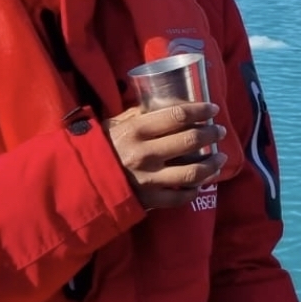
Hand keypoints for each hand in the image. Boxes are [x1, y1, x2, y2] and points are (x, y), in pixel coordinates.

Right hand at [104, 102, 225, 209]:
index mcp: (137, 130)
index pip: (178, 116)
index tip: (213, 108)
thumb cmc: (100, 147)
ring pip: (193, 172)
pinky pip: (180, 197)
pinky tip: (201, 182)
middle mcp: (145, 153)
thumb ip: (138, 114)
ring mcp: (149, 179)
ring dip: (212, 164)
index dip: (200, 110)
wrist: (80, 180)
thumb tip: (163, 101)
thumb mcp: (115, 124)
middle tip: (219, 131)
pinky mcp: (149, 199)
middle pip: (190, 141)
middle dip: (211, 134)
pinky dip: (195, 189)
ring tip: (220, 158)